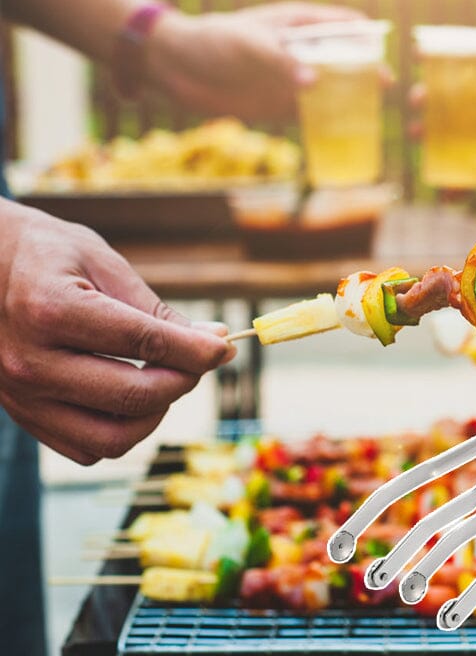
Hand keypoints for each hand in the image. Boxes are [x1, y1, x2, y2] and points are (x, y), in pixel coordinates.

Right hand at [0, 200, 233, 464]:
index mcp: (51, 310)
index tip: (225, 347)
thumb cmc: (45, 254)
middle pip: (133, 396)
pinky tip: (133, 395)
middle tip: (201, 360)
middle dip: (184, 380)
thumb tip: (213, 339)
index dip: (196, 350)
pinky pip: (87, 448)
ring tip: (168, 378)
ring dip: (156, 413)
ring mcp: (22, 397)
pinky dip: (123, 430)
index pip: (144, 342)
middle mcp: (31, 362)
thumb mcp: (101, 262)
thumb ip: (154, 308)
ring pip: (112, 437)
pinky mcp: (24, 417)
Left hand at [146, 1, 364, 119]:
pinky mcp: (281, 105)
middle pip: (346, 59)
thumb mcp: (248, 46)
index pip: (344, 24)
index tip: (385, 51)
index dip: (367, 35)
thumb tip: (315, 84)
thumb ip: (281, 63)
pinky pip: (313, 115)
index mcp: (299, 24)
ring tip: (372, 115)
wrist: (177, 68)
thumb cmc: (213, 42)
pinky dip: (329, 123)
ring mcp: (293, 79)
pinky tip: (345, 134)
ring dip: (351, 101)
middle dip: (367, 72)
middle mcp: (302, 51)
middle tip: (386, 89)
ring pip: (333, 89)